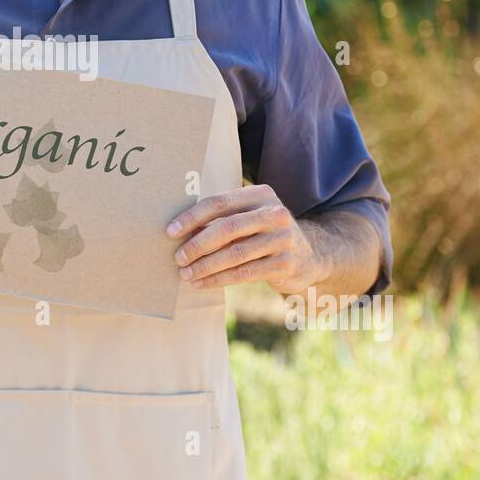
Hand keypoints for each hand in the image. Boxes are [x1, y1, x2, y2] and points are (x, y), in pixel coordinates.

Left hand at [165, 184, 321, 293]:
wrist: (309, 257)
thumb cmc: (263, 235)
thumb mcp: (248, 219)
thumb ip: (221, 220)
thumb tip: (179, 232)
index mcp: (261, 194)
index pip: (220, 202)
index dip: (192, 217)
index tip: (170, 231)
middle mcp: (275, 213)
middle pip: (227, 228)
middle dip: (197, 244)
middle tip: (178, 257)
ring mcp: (283, 239)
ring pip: (234, 254)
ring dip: (205, 266)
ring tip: (185, 274)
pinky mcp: (285, 264)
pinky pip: (244, 273)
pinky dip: (218, 280)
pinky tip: (202, 284)